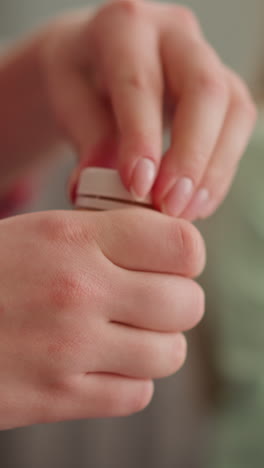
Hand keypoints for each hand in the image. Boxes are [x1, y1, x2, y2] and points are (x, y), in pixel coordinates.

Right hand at [0, 209, 204, 429]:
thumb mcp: (44, 231)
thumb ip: (107, 236)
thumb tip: (167, 249)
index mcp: (76, 237)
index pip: (182, 245)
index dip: (185, 254)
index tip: (170, 260)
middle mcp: (80, 291)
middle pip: (186, 304)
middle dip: (177, 301)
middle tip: (150, 297)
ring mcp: (70, 350)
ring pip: (169, 353)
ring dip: (157, 343)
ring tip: (127, 332)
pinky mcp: (57, 397)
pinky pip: (136, 393)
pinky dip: (130, 379)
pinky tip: (103, 363)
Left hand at [42, 1, 256, 219]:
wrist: (98, 62)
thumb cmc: (81, 79)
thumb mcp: (68, 101)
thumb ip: (88, 141)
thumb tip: (97, 190)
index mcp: (124, 26)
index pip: (140, 83)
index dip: (142, 138)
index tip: (139, 187)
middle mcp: (174, 34)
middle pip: (204, 91)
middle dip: (190, 156)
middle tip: (169, 205)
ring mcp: (206, 59)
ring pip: (232, 110)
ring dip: (212, 170)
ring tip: (185, 211)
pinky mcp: (223, 88)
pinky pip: (237, 128)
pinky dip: (219, 171)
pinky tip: (198, 201)